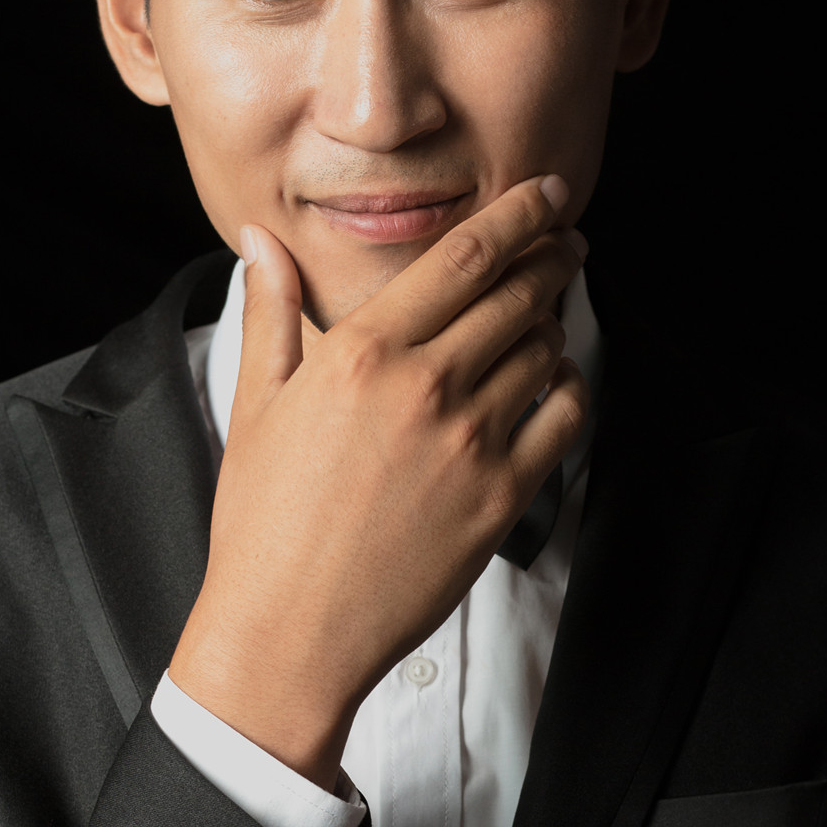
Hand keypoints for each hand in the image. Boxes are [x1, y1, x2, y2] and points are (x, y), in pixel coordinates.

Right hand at [168, 175, 589, 787]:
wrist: (289, 631)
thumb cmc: (263, 525)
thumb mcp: (256, 406)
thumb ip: (271, 314)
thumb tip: (261, 243)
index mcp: (363, 352)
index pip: (464, 255)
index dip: (519, 214)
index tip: (548, 194)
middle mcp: (424, 387)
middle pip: (518, 293)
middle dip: (554, 257)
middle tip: (569, 243)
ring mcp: (470, 443)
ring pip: (544, 350)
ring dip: (556, 323)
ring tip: (550, 317)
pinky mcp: (502, 498)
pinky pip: (564, 418)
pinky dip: (569, 388)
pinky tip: (553, 384)